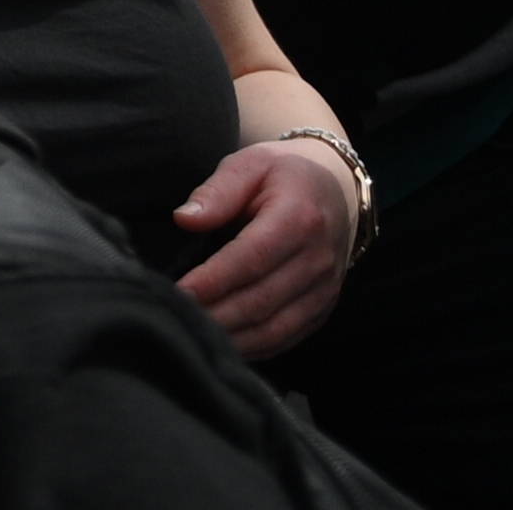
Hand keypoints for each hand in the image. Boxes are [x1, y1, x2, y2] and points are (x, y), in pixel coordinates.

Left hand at [168, 121, 363, 354]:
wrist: (335, 192)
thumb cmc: (281, 176)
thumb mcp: (249, 165)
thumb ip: (216, 191)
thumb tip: (184, 219)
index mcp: (299, 218)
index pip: (251, 259)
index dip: (213, 281)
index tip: (178, 292)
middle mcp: (318, 260)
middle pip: (261, 301)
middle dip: (216, 315)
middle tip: (177, 318)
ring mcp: (325, 289)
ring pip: (275, 328)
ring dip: (233, 338)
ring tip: (194, 336)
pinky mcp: (323, 308)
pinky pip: (287, 338)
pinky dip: (254, 347)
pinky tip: (224, 345)